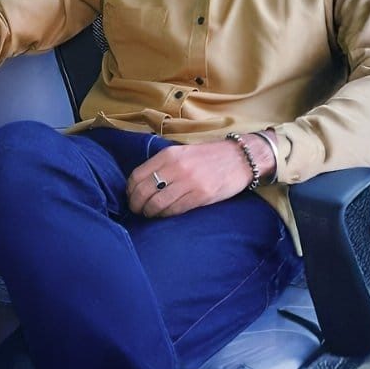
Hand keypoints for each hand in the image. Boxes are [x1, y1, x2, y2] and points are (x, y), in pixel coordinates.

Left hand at [126, 139, 257, 217]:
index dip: (130, 190)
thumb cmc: (208, 156)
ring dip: (150, 212)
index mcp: (169, 155)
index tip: (131, 196)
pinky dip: (166, 215)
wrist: (239, 158)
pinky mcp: (201, 196)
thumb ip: (162, 164)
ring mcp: (189, 182)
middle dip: (136, 205)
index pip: (137, 176)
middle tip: (137, 210)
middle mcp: (176, 167)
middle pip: (144, 192)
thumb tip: (141, 183)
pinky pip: (175, 210)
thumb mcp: (182, 152)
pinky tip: (165, 215)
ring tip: (150, 214)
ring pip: (157, 204)